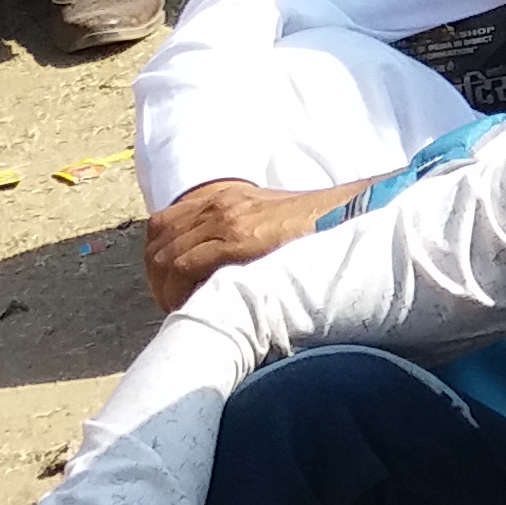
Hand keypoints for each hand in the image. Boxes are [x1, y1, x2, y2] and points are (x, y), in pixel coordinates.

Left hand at [139, 179, 352, 309]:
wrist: (348, 213)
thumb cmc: (317, 225)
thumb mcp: (270, 219)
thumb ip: (242, 231)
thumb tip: (219, 268)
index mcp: (224, 196)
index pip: (163, 222)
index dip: (158, 258)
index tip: (170, 286)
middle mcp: (219, 202)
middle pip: (158, 240)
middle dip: (158, 278)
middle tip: (172, 304)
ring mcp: (226, 217)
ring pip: (165, 256)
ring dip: (165, 288)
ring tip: (181, 309)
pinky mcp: (236, 236)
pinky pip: (184, 265)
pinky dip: (179, 290)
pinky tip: (193, 306)